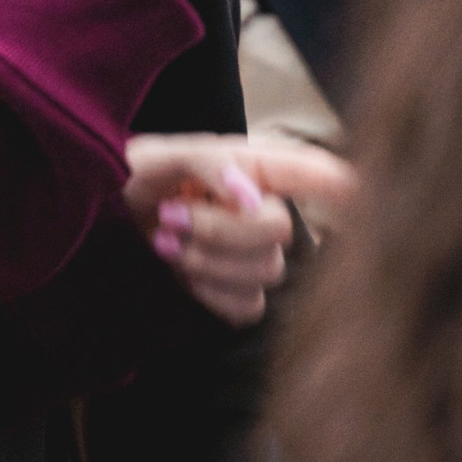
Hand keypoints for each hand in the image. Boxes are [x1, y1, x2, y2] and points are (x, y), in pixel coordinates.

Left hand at [120, 130, 355, 321]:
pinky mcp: (236, 291)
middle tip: (170, 217)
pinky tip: (182, 274)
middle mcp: (262, 208)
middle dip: (220, 230)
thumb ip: (211, 164)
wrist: (99, 216)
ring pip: (266, 273)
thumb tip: (253, 198)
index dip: (343, 183)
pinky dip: (211, 294)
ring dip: (208, 262)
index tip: (362, 189)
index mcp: (254, 164)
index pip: (314, 171)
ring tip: (164, 241)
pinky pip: (249, 307)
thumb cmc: (132, 175)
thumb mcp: (161, 155)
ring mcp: (252, 254)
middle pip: (281, 231)